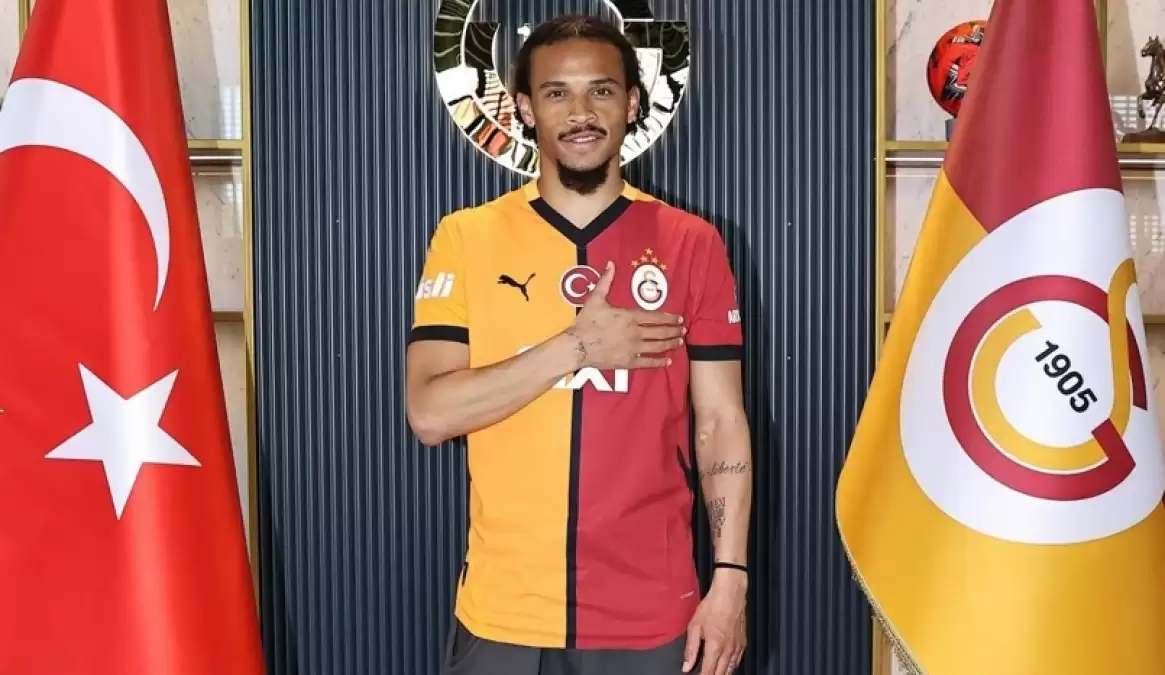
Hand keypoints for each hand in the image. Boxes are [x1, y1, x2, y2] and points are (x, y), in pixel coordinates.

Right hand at [564, 261, 685, 369]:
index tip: (679, 318)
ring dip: (670, 344)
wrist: (577, 346)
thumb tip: (611, 264)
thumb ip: (606, 281)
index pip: (655, 317)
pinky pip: (647, 362)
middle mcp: (635, 333)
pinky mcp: (628, 362)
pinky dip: (659, 362)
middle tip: (683, 330)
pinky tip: (667, 361)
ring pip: (657, 346)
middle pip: (660, 332)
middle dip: (674, 331)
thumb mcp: (595, 298)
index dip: (669, 318)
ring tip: (679, 342)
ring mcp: (633, 348)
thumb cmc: (586, 322)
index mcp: (630, 317)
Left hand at [682, 572, 746, 674]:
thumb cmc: (712, 607)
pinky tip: (726, 666)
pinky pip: (737, 661)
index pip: (708, 672)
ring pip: (730, 670)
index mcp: (715, 648)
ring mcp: (737, 648)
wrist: (730, 594)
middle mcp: (728, 651)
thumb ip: (691, 649)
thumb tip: (686, 666)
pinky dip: (731, 667)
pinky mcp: (743, 643)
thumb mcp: (695, 626)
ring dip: (721, 673)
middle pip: (720, 674)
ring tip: (714, 673)